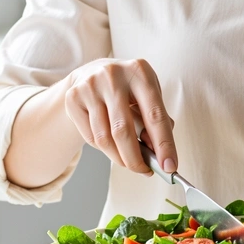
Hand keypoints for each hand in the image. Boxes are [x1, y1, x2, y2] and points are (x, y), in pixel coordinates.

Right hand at [64, 58, 176, 176]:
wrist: (92, 72)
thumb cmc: (128, 88)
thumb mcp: (147, 95)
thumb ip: (156, 120)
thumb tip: (158, 152)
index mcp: (140, 71)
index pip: (155, 115)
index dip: (164, 144)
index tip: (169, 167)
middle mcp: (114, 75)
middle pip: (124, 130)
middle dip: (135, 159)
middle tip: (144, 171)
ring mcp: (91, 86)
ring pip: (105, 138)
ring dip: (119, 158)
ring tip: (128, 160)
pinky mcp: (73, 98)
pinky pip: (90, 137)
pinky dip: (104, 149)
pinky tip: (111, 143)